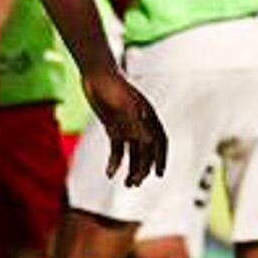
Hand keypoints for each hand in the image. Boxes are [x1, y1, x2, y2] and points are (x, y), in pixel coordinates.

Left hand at [83, 67, 167, 187]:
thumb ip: (137, 119)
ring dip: (132, 168)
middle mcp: (141, 123)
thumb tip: (148, 139)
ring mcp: (128, 126)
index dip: (161, 158)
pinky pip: (118, 148)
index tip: (158, 174)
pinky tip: (110, 173)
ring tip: (127, 184)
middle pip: (146, 151)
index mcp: (148, 117)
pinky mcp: (114, 127)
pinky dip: (115, 161)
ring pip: (134, 152)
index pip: (159, 142)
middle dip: (143, 168)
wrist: (95, 73)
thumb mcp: (124, 102)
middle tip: (134, 183)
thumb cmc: (111, 85)